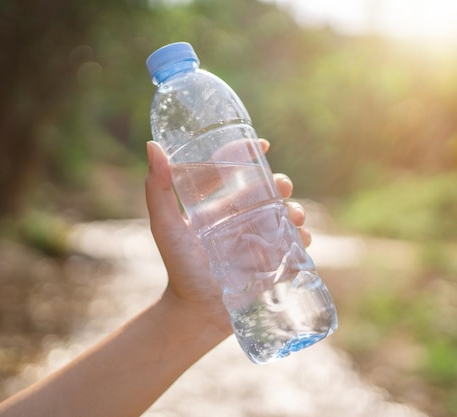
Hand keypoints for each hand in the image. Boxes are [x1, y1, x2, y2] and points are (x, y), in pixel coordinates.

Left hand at [145, 139, 309, 335]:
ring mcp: (261, 241)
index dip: (250, 154)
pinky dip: (303, 240)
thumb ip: (157, 190)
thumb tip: (153, 145)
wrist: (196, 313)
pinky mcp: (274, 262)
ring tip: (295, 217)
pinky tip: (300, 240)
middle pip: (270, 192)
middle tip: (283, 187)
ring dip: (297, 211)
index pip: (237, 172)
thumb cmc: (180, 268)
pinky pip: (296, 247)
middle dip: (281, 184)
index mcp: (220, 207)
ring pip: (288, 217)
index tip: (263, 144)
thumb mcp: (167, 228)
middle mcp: (243, 220)